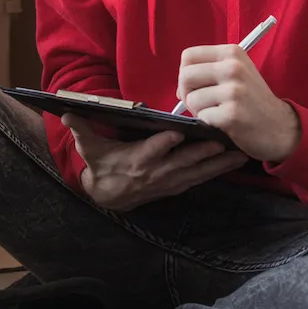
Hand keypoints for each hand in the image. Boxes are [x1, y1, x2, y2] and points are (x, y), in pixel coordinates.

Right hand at [62, 114, 248, 210]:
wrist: (109, 196)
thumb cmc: (102, 166)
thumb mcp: (89, 149)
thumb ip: (82, 130)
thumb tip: (67, 112)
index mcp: (135, 160)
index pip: (150, 151)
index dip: (164, 144)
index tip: (178, 133)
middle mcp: (156, 173)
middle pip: (182, 162)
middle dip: (203, 152)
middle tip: (221, 140)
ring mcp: (170, 181)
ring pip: (198, 172)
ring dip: (219, 164)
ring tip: (239, 153)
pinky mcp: (178, 185)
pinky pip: (202, 178)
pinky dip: (218, 171)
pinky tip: (235, 162)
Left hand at [177, 44, 300, 162]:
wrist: (281, 127)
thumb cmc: (252, 101)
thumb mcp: (236, 75)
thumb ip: (208, 73)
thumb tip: (179, 88)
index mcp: (232, 53)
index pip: (188, 56)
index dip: (186, 74)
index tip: (197, 87)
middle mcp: (233, 67)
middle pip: (185, 76)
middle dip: (187, 94)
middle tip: (202, 104)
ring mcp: (234, 90)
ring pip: (191, 98)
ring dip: (198, 111)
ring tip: (217, 113)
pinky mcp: (233, 114)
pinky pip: (202, 117)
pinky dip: (208, 123)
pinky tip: (223, 123)